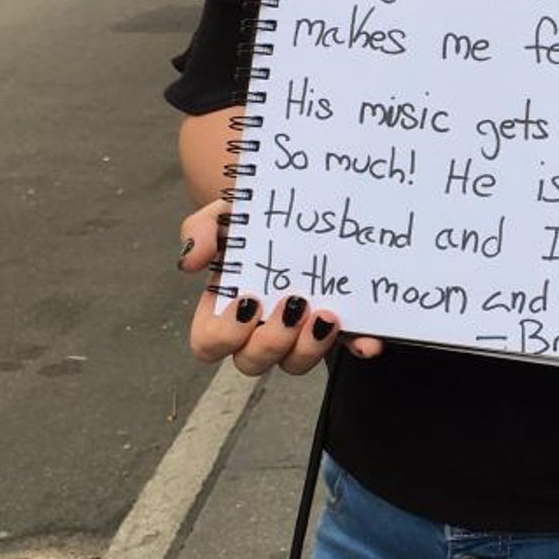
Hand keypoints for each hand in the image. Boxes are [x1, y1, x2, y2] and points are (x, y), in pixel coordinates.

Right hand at [177, 199, 383, 374]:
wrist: (306, 194)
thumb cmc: (257, 213)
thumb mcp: (227, 212)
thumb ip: (202, 230)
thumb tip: (190, 262)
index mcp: (226, 305)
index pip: (209, 344)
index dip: (223, 335)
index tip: (247, 301)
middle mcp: (260, 325)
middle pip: (252, 361)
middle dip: (270, 341)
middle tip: (293, 303)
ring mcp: (301, 329)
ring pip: (296, 364)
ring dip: (309, 349)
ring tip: (326, 315)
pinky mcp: (341, 324)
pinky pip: (349, 348)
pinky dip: (359, 347)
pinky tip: (369, 341)